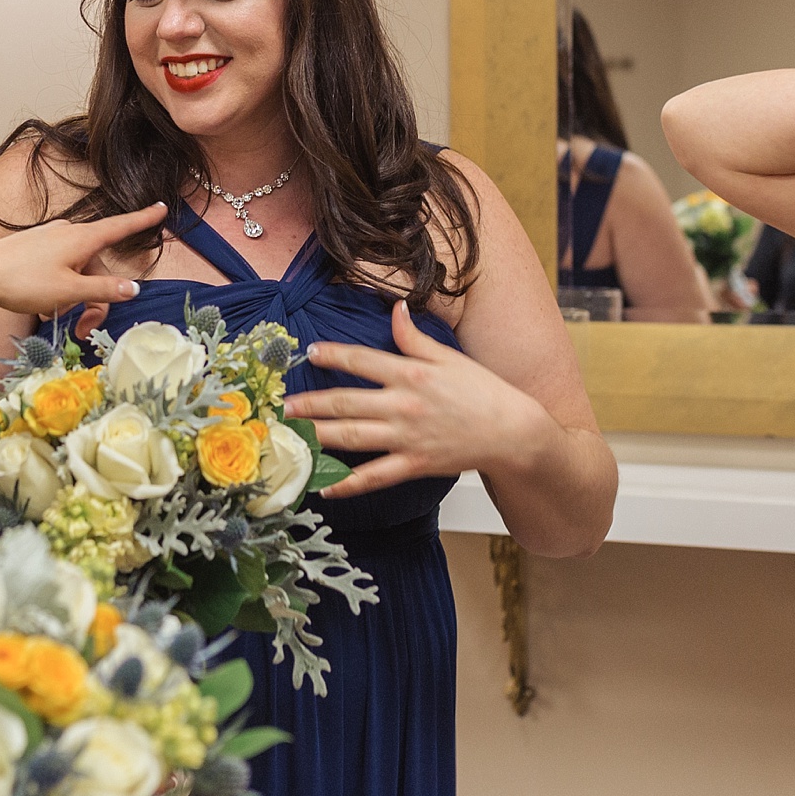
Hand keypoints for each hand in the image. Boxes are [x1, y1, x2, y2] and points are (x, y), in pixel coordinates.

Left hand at [0, 204, 163, 317]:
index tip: (162, 208)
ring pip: (76, 270)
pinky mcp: (33, 249)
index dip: (144, 219)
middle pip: (97, 265)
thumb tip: (133, 288)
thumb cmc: (24, 281)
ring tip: (54, 317)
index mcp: (83, 239)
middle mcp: (69, 233)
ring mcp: (49, 240)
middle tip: (83, 328)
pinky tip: (42, 306)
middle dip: (96, 297)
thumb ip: (104, 290)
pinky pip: (58, 269)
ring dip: (74, 297)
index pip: (121, 227)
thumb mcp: (70, 292)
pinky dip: (58, 289)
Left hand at [283, 300, 548, 498]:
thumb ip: (414, 337)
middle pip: (346, 403)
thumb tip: (394, 308)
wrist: (511, 431)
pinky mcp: (413, 464)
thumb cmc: (482, 391)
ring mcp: (406, 437)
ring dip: (317, 437)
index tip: (310, 353)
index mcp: (411, 374)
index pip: (362, 361)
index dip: (333, 355)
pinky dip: (347, 484)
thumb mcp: (448, 357)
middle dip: (311, 404)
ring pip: (352, 438)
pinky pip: (373, 477)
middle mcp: (403, 405)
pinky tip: (324, 487)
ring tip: (291, 436)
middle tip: (283, 406)